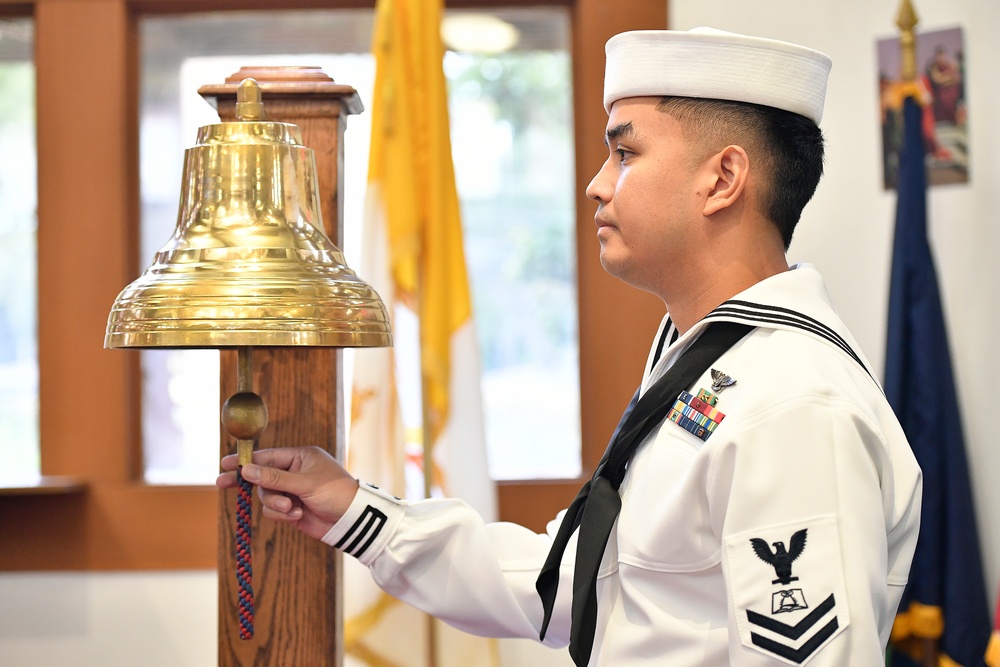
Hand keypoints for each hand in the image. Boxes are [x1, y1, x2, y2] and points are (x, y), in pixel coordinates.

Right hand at [216, 446, 359, 540]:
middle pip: (261, 476)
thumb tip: (246, 469)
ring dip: (275, 503)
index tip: (225, 464)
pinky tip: (298, 515)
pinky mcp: (291, 509)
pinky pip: (273, 511)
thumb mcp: (304, 483)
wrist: (351, 521)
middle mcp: (294, 472)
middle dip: (250, 483)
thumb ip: (274, 477)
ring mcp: (292, 491)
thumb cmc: (334, 493)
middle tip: (221, 483)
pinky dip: (282, 514)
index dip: (245, 460)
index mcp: (300, 457)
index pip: (266, 456)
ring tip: (291, 508)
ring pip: (266, 496)